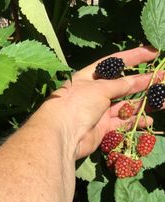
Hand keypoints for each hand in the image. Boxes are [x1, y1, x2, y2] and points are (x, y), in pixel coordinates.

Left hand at [44, 46, 162, 158]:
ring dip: (143, 103)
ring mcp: (98, 111)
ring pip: (125, 105)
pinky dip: (134, 121)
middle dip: (144, 81)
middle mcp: (94, 93)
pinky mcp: (102, 127)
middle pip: (123, 85)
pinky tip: (149, 120)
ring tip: (163, 100)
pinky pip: (122, 122)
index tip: (153, 52)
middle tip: (164, 77)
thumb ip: (120, 84)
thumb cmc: (77, 103)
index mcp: (89, 77)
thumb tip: (137, 79)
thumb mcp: (99, 88)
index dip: (134, 56)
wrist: (63, 134)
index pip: (114, 62)